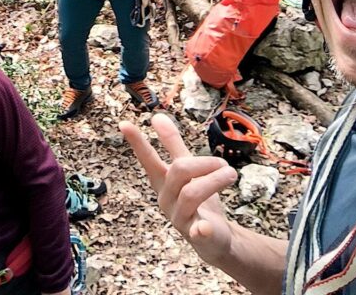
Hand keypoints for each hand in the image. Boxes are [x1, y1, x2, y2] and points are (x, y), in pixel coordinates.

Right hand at [120, 113, 237, 265]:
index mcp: (162, 182)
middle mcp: (166, 199)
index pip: (148, 160)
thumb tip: (156, 116)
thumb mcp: (187, 170)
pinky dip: (201, 228)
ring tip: (231, 174)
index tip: (124, 123)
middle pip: (179, 171)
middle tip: (223, 163)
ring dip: (216, 179)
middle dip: (204, 162)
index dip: (138, 143)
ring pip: (191, 193)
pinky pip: (197, 232)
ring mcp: (180, 218)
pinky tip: (205, 227)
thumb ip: (172, 145)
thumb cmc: (199, 200)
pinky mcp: (197, 235)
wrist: (216, 237)